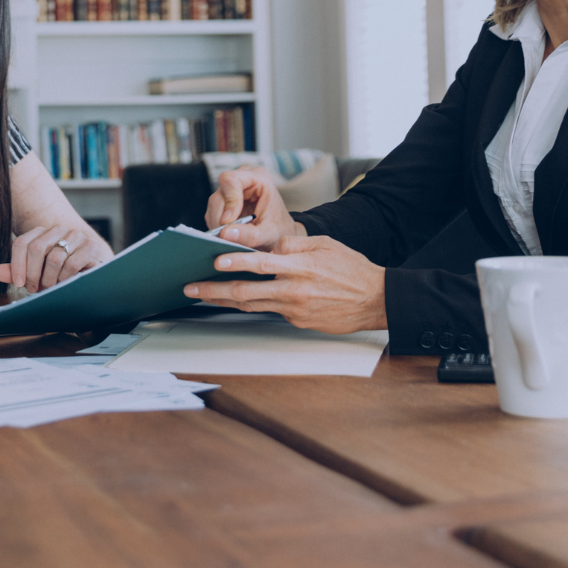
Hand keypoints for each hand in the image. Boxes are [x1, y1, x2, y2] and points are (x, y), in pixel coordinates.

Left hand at [0, 223, 111, 292]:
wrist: (88, 276)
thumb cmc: (58, 274)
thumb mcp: (34, 274)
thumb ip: (16, 271)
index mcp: (42, 232)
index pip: (22, 243)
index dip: (17, 265)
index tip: (19, 283)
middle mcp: (58, 230)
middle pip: (36, 248)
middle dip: (33, 274)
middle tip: (33, 289)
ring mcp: (76, 236)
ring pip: (54, 257)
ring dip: (50, 279)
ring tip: (51, 288)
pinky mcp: (90, 247)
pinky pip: (72, 264)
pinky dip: (65, 278)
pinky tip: (65, 283)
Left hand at [181, 234, 386, 333]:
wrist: (375, 300)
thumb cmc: (351, 269)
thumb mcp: (324, 245)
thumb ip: (294, 245)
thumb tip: (270, 248)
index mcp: (299, 267)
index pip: (260, 264)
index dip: (234, 263)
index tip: (214, 260)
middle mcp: (293, 290)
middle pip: (245, 292)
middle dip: (214, 290)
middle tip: (191, 287)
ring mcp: (294, 310)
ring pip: (251, 305)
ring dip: (223, 301)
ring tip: (202, 296)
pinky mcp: (298, 322)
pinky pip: (270, 311)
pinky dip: (252, 305)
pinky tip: (235, 301)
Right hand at [203, 169, 303, 250]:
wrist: (279, 235)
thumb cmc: (279, 230)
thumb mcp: (268, 235)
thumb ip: (249, 235)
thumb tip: (225, 234)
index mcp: (259, 178)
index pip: (232, 180)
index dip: (229, 200)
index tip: (228, 222)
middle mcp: (242, 180)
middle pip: (220, 194)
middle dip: (221, 218)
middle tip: (227, 237)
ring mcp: (230, 191)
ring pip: (213, 204)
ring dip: (218, 224)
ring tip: (232, 239)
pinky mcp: (223, 203)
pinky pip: (212, 213)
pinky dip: (217, 226)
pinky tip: (229, 235)